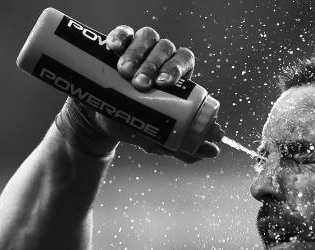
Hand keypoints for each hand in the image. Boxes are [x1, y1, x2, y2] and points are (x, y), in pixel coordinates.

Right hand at [66, 25, 219, 162]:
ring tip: (125, 74)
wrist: (101, 120)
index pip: (184, 60)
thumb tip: (213, 152)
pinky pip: (123, 33)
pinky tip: (114, 48)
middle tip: (140, 84)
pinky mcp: (118, 44)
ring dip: (137, 53)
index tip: (164, 83)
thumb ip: (184, 146)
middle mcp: (161, 57)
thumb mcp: (157, 136)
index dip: (176, 67)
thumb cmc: (135, 124)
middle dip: (153, 65)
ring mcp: (140, 48)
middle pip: (165, 49)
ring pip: (146, 38)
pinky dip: (120, 37)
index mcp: (175, 75)